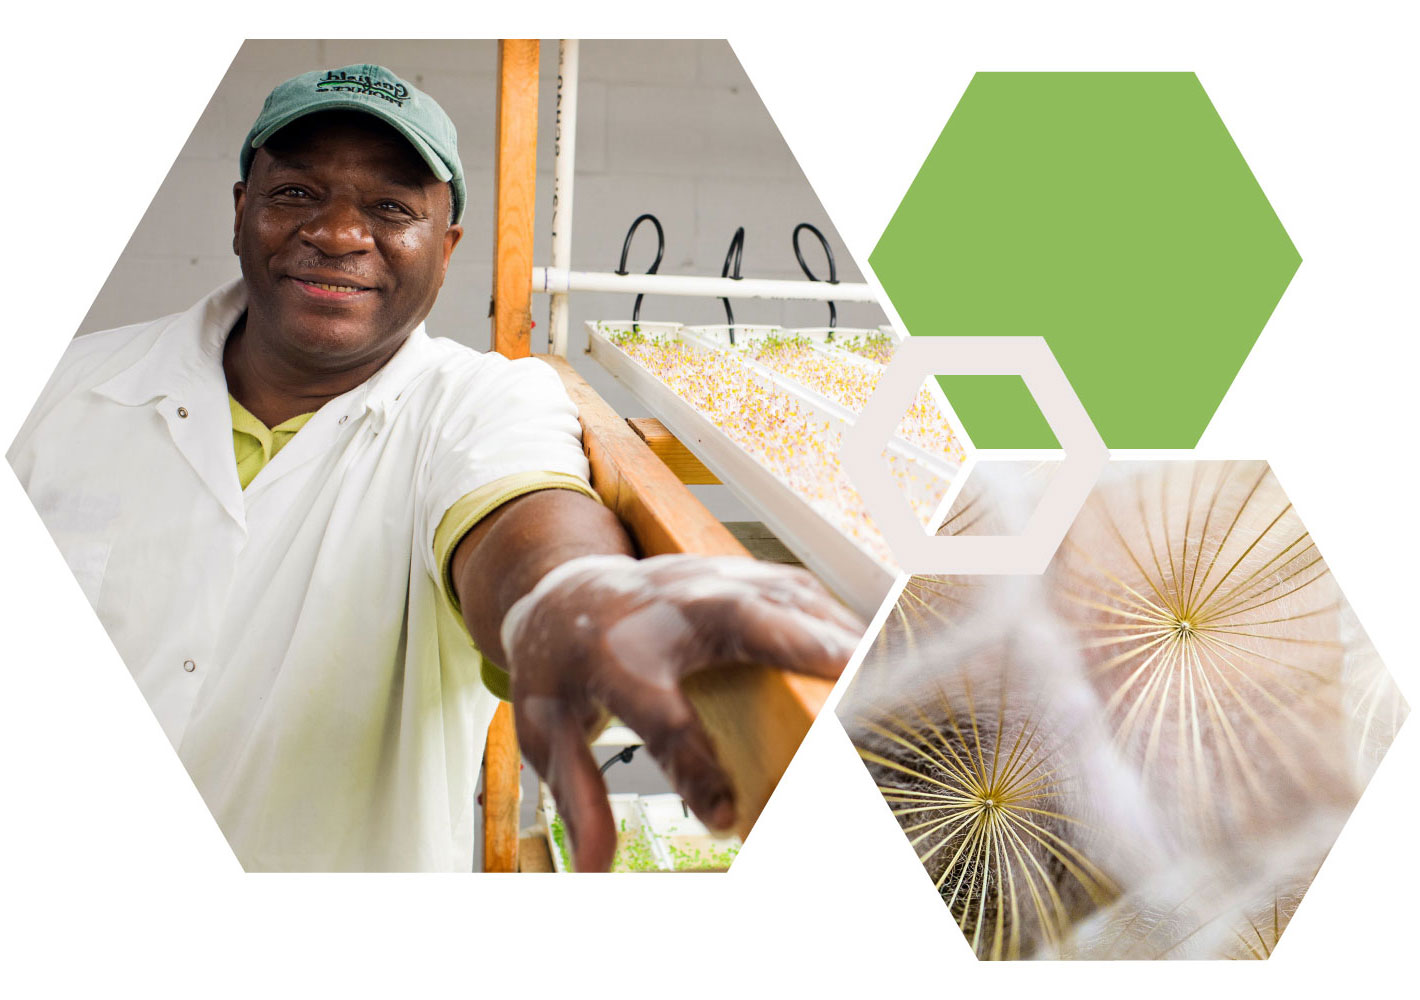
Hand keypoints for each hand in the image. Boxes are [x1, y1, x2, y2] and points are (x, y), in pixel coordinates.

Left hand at [499, 553, 862, 871]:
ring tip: (884, 669)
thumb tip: (592, 867)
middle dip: (796, 645)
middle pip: (737, 620)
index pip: (660, 716)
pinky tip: (868, 647)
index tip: (725, 818)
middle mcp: (664, 610)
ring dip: (833, 628)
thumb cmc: (561, 669)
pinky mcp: (732, 574)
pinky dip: (834, 616)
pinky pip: (793, 588)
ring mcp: (703, 581)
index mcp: (613, 655)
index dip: (694, 768)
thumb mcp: (548, 733)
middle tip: (852, 678)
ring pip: (778, 594)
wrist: (563, 590)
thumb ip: (577, 796)